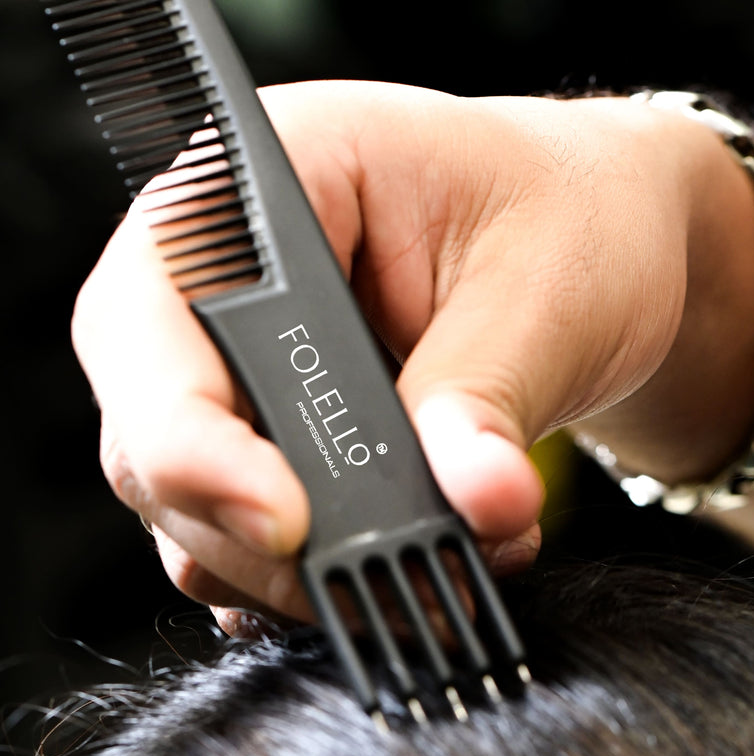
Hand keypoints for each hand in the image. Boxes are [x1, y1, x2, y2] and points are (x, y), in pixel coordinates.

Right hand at [71, 81, 753, 630]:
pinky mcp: (258, 437)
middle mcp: (214, 267)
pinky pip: (233, 535)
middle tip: (386, 581)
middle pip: (151, 426)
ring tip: (440, 572)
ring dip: (294, 572)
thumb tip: (476, 500)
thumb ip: (491, 394)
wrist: (601, 251)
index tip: (289, 523)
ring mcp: (225, 360)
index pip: (155, 312)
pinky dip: (305, 581)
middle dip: (258, 529)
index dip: (194, 435)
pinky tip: (399, 579)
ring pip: (185, 502)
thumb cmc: (569, 219)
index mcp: (263, 174)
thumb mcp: (549, 291)